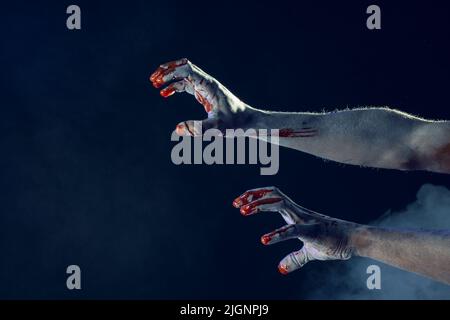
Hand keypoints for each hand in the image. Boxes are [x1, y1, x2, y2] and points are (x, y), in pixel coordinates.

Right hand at [150, 58, 255, 135]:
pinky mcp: (204, 94)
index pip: (187, 70)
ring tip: (154, 84)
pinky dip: (175, 86)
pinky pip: (186, 84)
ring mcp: (205, 87)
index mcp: (209, 86)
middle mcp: (207, 83)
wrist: (248, 122)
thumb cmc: (235, 124)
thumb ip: (197, 128)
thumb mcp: (216, 128)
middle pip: (184, 66)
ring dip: (169, 77)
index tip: (158, 84)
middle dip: (167, 70)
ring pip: (184, 74)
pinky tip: (165, 94)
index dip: (171, 74)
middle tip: (153, 79)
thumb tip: (177, 129)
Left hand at [233, 187, 358, 274]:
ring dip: (259, 206)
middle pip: (272, 195)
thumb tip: (281, 268)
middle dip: (252, 196)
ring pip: (279, 204)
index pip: (272, 197)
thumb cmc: (332, 242)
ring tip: (243, 211)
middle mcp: (297, 212)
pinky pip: (293, 230)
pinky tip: (264, 240)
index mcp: (294, 214)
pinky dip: (278, 234)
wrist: (354, 240)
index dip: (255, 196)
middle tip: (236, 203)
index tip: (240, 202)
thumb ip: (294, 258)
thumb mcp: (309, 253)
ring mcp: (304, 219)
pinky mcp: (312, 231)